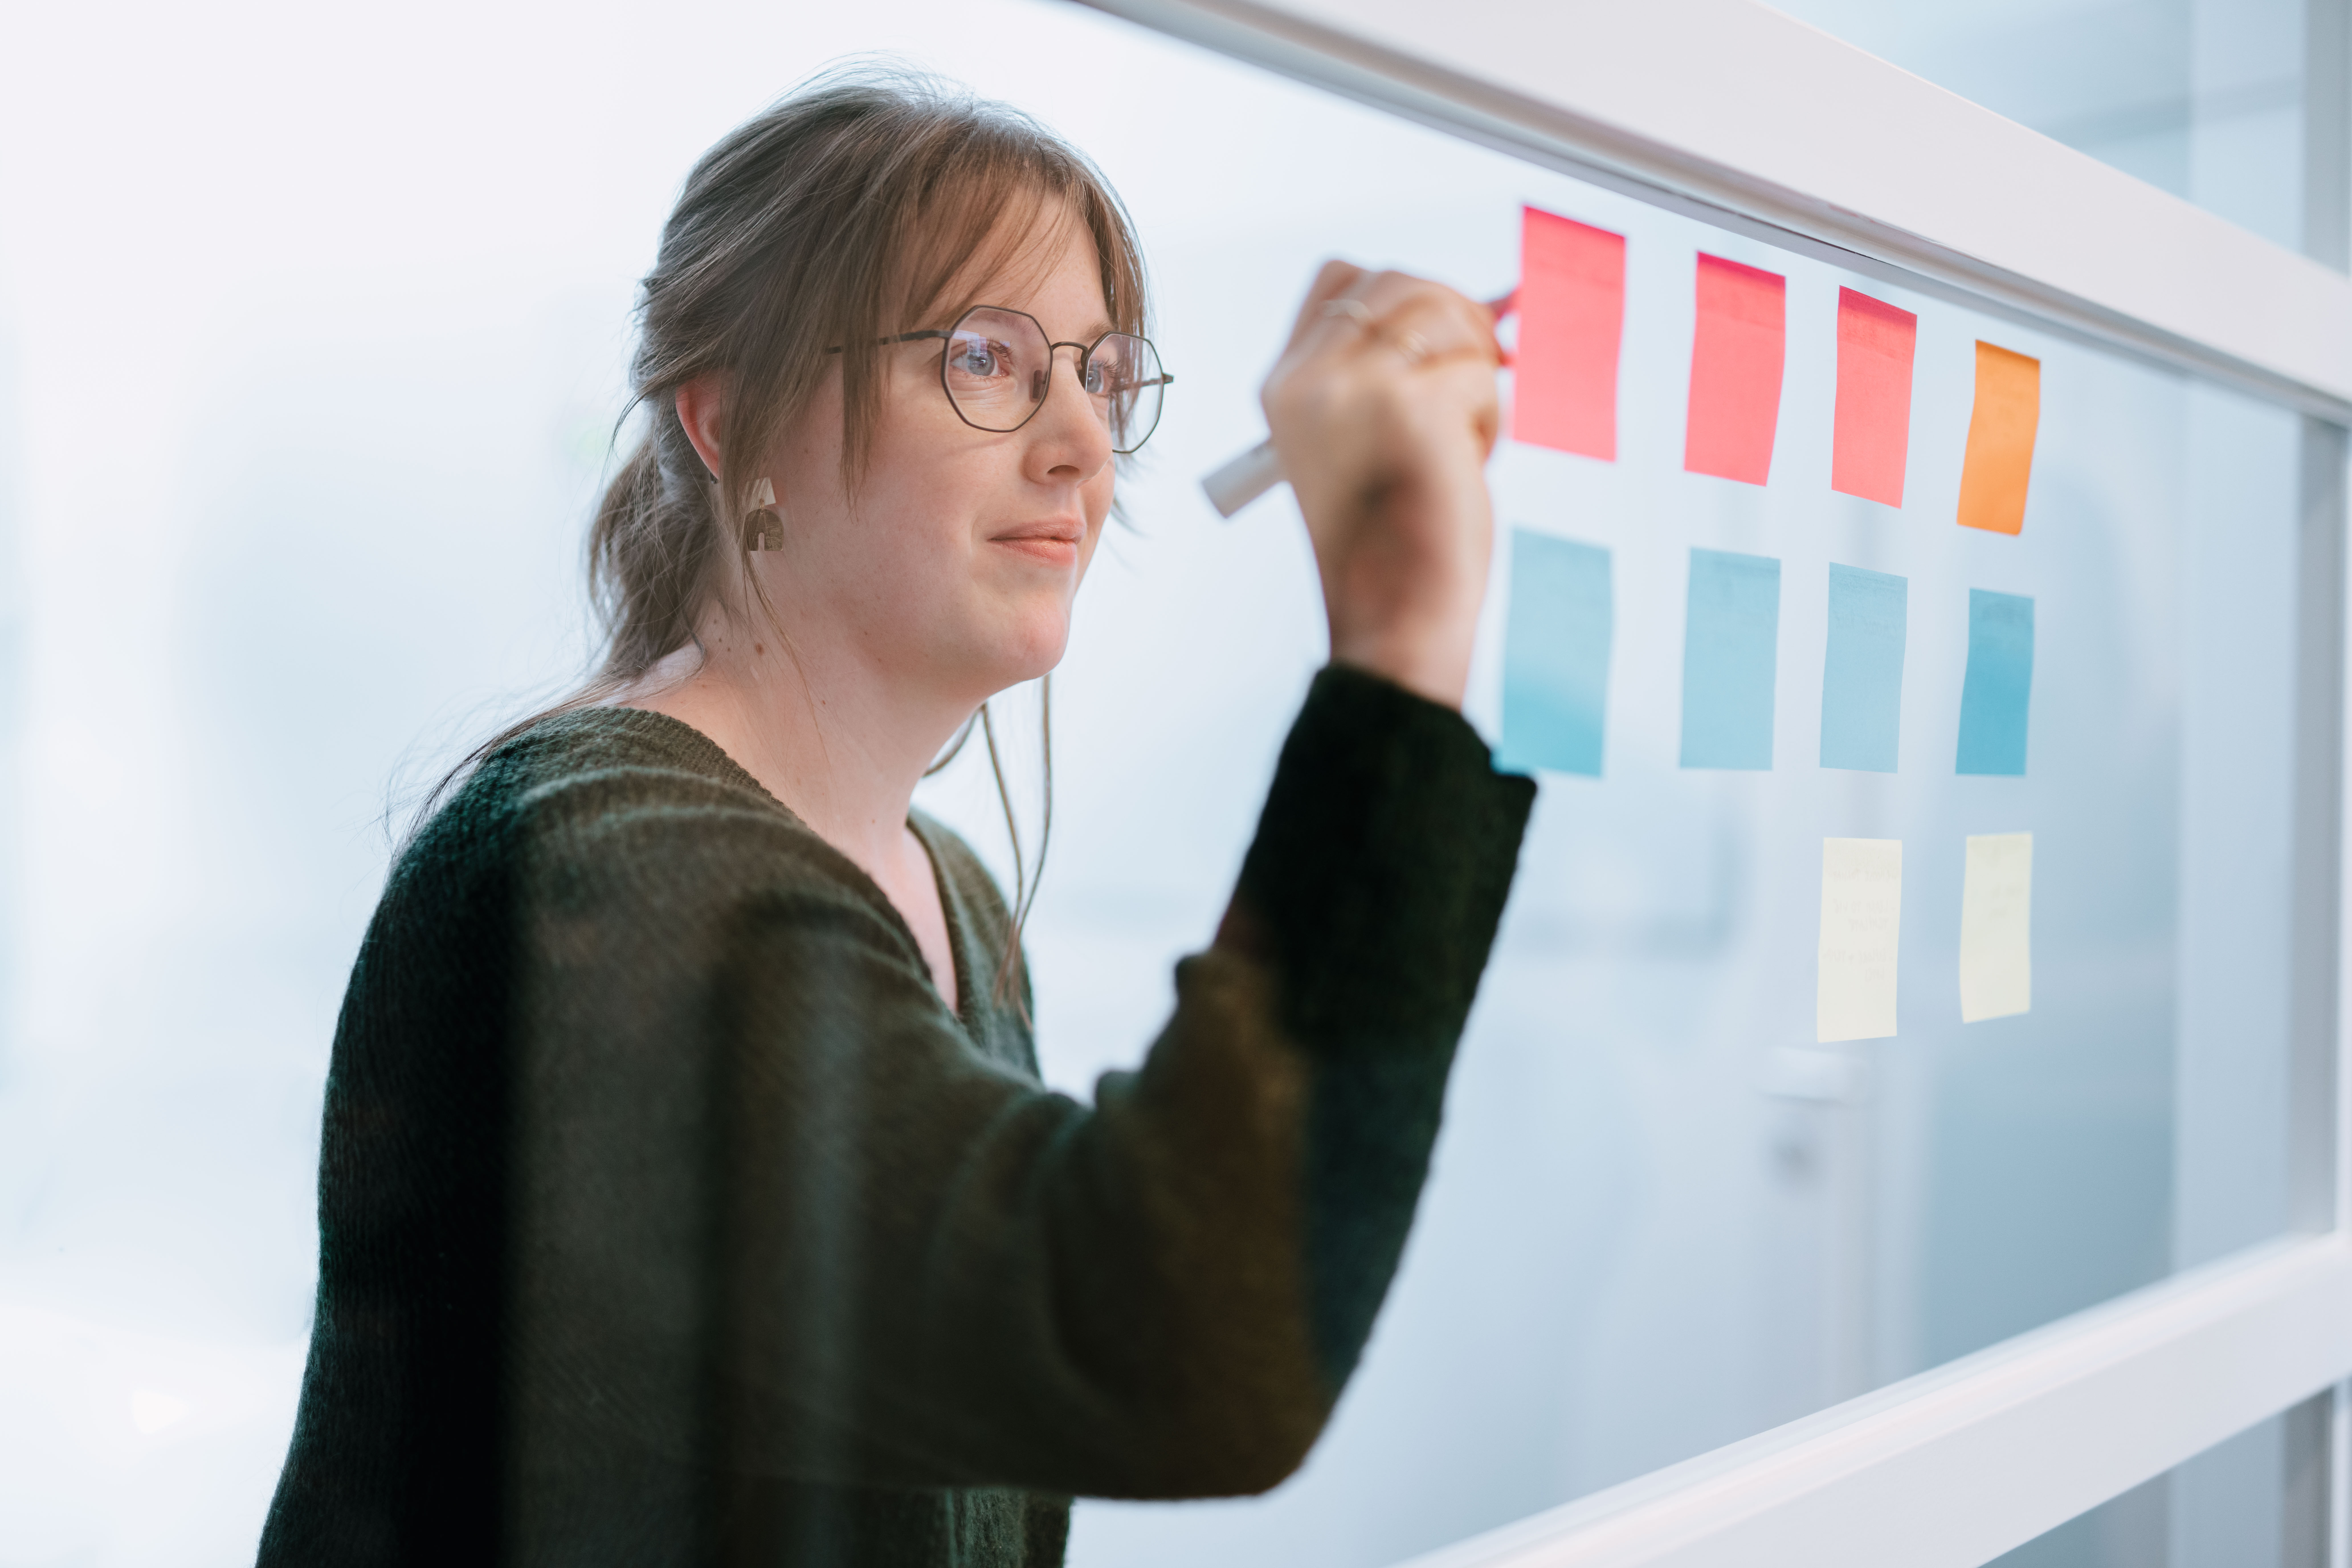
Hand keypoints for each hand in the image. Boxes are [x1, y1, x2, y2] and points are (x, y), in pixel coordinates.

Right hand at [1260, 262, 1502, 709]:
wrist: (1393, 616)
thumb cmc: (1388, 539)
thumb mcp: (1358, 438)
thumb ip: (1383, 368)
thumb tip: (1483, 304)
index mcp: (1285, 386)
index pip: (1343, 278)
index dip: (1403, 297)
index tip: (1434, 346)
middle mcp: (1312, 380)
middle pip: (1401, 281)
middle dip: (1453, 320)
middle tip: (1469, 383)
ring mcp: (1360, 389)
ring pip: (1446, 315)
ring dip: (1474, 371)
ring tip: (1458, 439)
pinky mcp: (1415, 408)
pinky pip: (1480, 375)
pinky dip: (1489, 420)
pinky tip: (1463, 468)